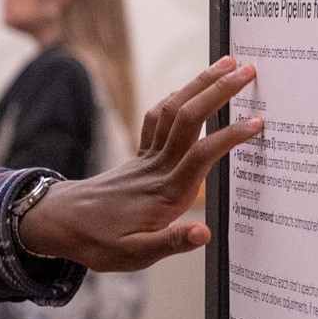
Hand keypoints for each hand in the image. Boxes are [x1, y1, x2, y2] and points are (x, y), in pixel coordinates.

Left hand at [17, 57, 260, 269]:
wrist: (59, 224)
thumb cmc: (98, 243)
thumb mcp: (134, 255)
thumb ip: (171, 243)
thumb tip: (203, 233)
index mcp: (165, 193)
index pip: (203, 155)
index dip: (230, 136)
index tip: (258, 122)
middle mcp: (157, 168)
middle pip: (190, 120)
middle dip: (219, 92)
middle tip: (249, 69)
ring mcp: (146, 159)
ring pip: (173, 111)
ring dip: (199, 84)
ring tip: (226, 63)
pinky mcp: (138, 156)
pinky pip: (156, 119)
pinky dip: (175, 100)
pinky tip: (188, 90)